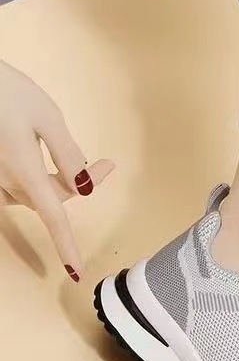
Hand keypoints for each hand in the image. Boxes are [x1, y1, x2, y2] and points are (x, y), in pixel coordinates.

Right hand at [0, 61, 113, 280]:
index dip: (66, 245)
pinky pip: (12, 187)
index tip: (76, 270)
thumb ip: (67, 154)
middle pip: (48, 201)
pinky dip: (32, 181)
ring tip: (77, 159)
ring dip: (55, 184)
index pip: (52, 216)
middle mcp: (2, 178)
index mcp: (22, 168)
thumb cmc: (5, 90)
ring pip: (30, 195)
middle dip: (78, 186)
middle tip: (106, 165)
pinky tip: (37, 159)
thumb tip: (82, 188)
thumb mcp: (47, 116)